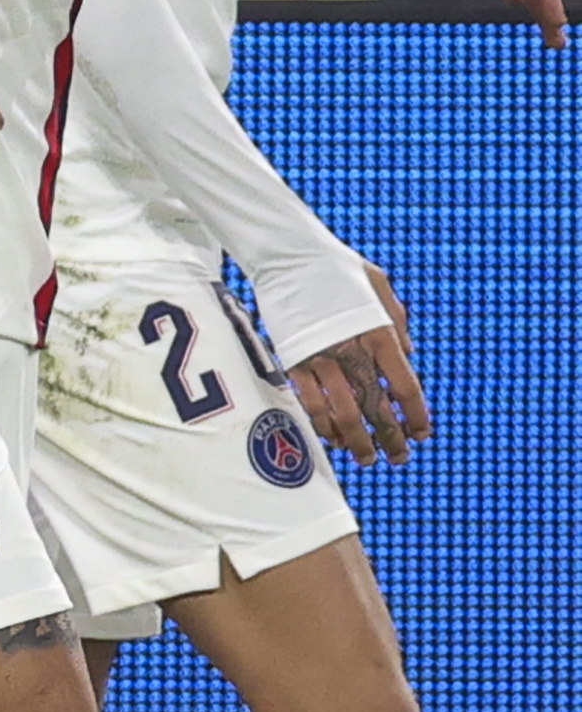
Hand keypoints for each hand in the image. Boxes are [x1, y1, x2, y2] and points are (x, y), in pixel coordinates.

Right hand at [287, 263, 429, 465]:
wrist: (288, 253)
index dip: (416, 416)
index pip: (405, 388)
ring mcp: (320, 357)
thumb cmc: (337, 266)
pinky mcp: (293, 359)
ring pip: (343, 415)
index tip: (422, 433)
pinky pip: (310, 403)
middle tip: (399, 457)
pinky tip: (333, 438)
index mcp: (379, 333)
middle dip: (391, 439)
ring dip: (357, 442)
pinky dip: (323, 426)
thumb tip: (407, 357)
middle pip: (377, 409)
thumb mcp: (380, 287)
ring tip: (366, 459)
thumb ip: (397, 324)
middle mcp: (351, 351)